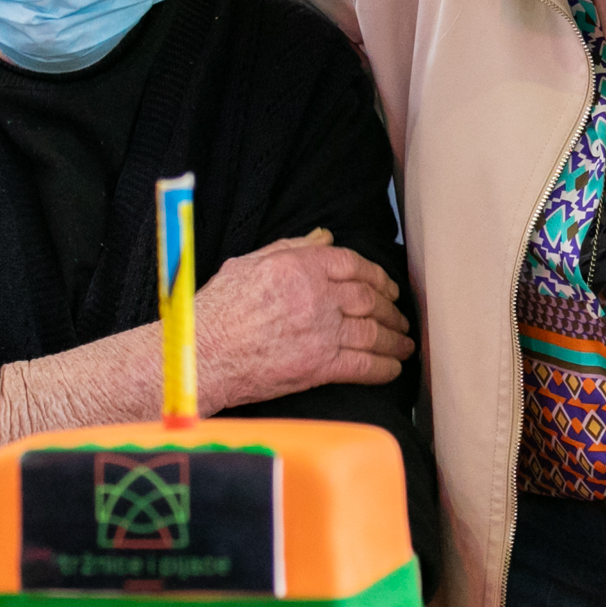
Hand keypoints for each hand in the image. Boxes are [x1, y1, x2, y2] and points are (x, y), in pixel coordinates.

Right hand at [195, 230, 412, 407]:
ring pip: (372, 332)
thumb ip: (290, 248)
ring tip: (404, 343)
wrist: (201, 357)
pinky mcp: (319, 367)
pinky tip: (394, 368)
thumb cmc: (215, 311)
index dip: (376, 275)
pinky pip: (363, 366)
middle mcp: (315, 297)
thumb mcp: (248, 265)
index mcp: (298, 267)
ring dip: (394, 339)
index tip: (386, 286)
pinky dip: (384, 367)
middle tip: (399, 317)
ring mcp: (320, 333)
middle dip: (390, 309)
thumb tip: (324, 238)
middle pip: (368, 298)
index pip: (352, 264)